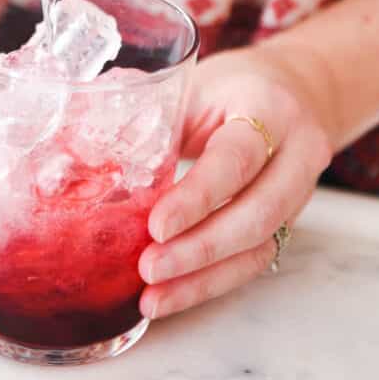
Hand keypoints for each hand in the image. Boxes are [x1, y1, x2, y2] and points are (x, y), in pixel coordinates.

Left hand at [138, 43, 333, 318]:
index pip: (237, 159)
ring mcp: (300, 193)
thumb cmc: (232, 86)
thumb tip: (78, 138)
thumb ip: (150, 111)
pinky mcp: (288, 221)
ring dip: (204, 277)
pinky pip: (255, 261)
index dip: (198, 196)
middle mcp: (297, 152)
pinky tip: (172, 295)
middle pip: (258, 213)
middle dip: (201, 248)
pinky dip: (212, 283)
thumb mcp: (195, 83)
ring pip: (260, 246)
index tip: (156, 225)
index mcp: (270, 108)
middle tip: (148, 267)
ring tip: (153, 296)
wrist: (295, 90)